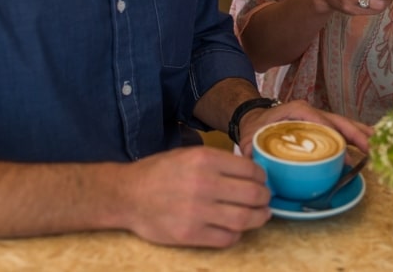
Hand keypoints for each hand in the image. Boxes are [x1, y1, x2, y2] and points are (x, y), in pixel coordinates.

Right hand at [119, 146, 271, 247]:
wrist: (128, 195)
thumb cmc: (159, 172)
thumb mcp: (188, 154)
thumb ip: (217, 161)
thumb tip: (249, 171)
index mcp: (204, 160)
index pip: (249, 170)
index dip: (261, 177)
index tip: (261, 181)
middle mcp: (204, 184)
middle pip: (252, 195)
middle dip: (265, 198)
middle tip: (265, 199)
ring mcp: (197, 211)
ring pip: (244, 219)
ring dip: (259, 218)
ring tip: (261, 215)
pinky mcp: (190, 234)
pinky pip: (226, 238)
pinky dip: (237, 234)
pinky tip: (236, 229)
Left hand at [237, 99, 372, 156]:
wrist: (254, 118)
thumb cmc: (255, 128)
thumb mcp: (250, 139)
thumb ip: (253, 152)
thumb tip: (260, 169)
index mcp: (295, 111)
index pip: (318, 120)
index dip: (332, 133)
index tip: (344, 149)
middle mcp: (310, 111)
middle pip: (337, 121)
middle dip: (355, 133)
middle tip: (370, 147)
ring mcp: (317, 117)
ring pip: (342, 123)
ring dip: (360, 132)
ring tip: (377, 142)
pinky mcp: (320, 124)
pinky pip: (340, 128)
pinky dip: (355, 134)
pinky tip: (368, 142)